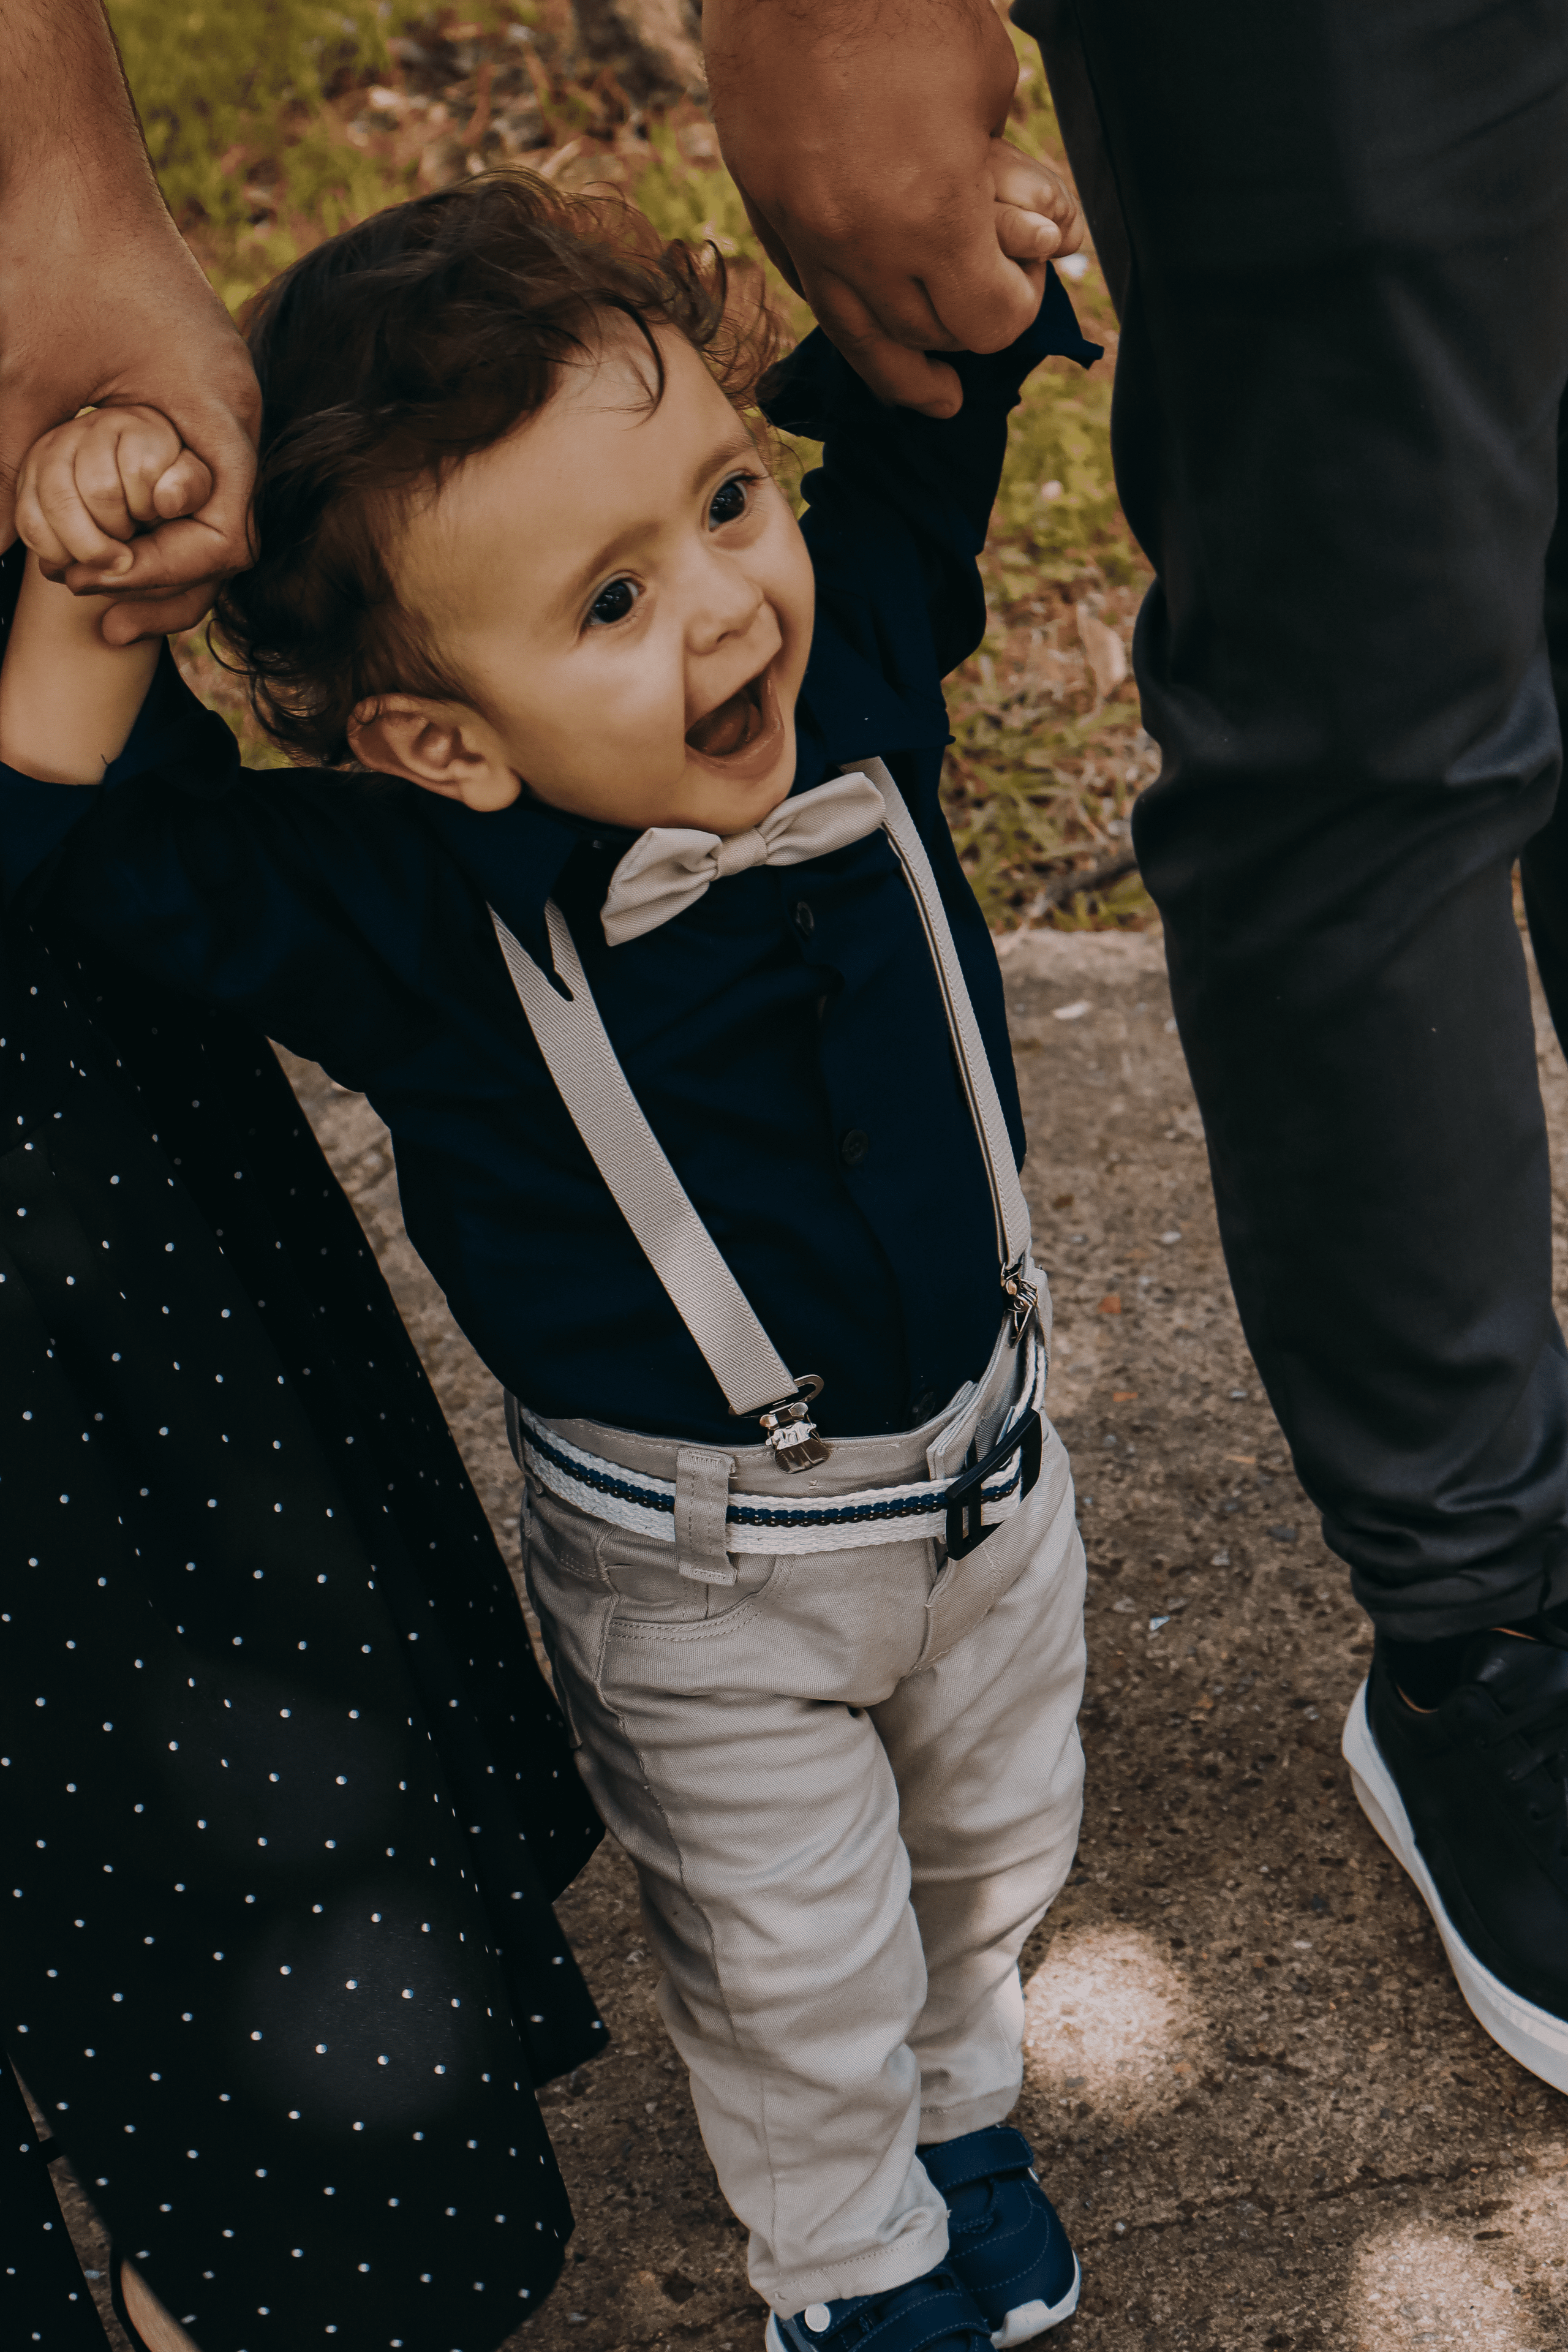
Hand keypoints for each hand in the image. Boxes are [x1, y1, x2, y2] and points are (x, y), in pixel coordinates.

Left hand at [0, 0, 259, 638]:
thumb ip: (8, 479)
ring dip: (161, 552)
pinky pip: (192, 468)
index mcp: (217, 410)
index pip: (224, 540)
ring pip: (214, 509)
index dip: (162, 578)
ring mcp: (218, 393)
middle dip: (165, 585)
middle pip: (230, 539)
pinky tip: (109, 526)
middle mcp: (235, 406)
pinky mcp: (191, 379)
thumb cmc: (48, 252)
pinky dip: (155, 508)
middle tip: (99, 619)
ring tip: (96, 584)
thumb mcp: (18, 380)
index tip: (89, 585)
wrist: (64, 150)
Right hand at [705, 0, 1072, 414]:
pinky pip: (805, 281)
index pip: (987, 325)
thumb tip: (985, 201)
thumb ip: (989, 164)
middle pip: (921, 340)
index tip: (1023, 276)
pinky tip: (864, 311)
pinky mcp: (761, 201)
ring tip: (926, 393)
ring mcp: (801, 230)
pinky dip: (843, 303)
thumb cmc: (906, 4)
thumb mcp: (984, 84)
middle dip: (961, 337)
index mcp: (932, 220)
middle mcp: (860, 247)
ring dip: (896, 369)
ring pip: (851, 334)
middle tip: (981, 322)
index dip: (1016, 309)